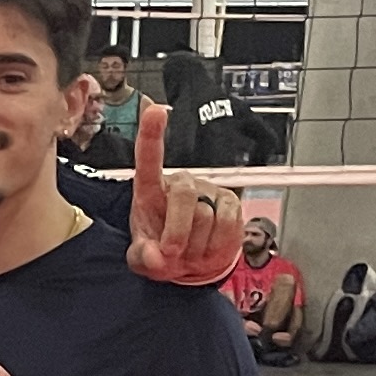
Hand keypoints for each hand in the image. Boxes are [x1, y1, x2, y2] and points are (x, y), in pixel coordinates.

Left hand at [121, 102, 248, 290]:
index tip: (155, 110)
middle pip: (184, 196)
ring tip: (189, 253)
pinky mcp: (232, 203)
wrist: (194, 266)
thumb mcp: (144, 260)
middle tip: (172, 255)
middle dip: (177, 231)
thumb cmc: (162, 253)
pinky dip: (216, 247)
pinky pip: (228, 225)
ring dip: (196, 246)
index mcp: (150, 191)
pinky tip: (208, 249)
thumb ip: (143, 258)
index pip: (149, 160)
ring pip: (206, 217)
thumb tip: (156, 258)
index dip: (152, 135)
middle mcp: (181, 184)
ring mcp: (208, 192)